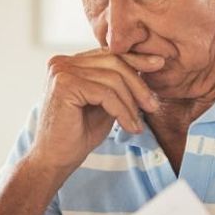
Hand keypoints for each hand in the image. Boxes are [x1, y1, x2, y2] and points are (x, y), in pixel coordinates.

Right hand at [28, 48, 165, 173]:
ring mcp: (61, 72)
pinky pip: (105, 94)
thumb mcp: (104, 103)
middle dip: (138, 84)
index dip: (135, 59)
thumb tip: (147, 65)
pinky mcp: (65, 85)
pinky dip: (122, 111)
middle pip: (113, 61)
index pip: (108, 54)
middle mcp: (61, 62)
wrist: (55, 160)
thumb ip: (117, 84)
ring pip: (112, 78)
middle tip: (153, 105)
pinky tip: (129, 127)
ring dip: (131, 103)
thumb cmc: (78, 135)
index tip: (159, 64)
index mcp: (69, 63)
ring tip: (139, 123)